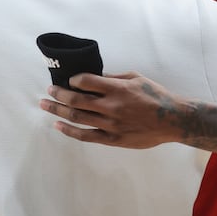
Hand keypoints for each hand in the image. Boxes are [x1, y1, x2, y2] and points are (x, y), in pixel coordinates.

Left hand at [39, 72, 185, 148]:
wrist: (172, 120)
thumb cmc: (155, 96)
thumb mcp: (136, 78)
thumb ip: (114, 78)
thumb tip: (94, 76)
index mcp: (117, 88)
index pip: (85, 81)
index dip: (72, 80)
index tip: (67, 80)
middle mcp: (111, 106)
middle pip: (76, 100)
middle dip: (58, 94)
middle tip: (48, 91)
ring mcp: (110, 124)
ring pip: (77, 117)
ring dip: (58, 110)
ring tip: (45, 105)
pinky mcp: (112, 139)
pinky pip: (86, 136)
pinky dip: (69, 130)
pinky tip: (58, 125)